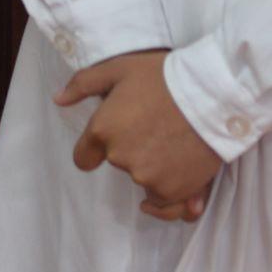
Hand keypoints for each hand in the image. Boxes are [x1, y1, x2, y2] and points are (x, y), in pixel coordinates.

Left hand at [58, 51, 220, 215]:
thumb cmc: (164, 76)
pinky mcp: (175, 190)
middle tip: (155, 126)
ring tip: (174, 144)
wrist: (213, 94)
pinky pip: (165, 203)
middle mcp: (121, 159)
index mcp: (102, 131)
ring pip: (143, 181)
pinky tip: (178, 180)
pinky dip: (172, 194)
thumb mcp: (118, 69)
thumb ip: (83, 84)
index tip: (111, 141)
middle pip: (118, 164)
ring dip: (155, 168)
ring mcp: (148, 178)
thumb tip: (58, 100)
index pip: (84, 158)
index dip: (95, 151)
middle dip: (132, 149)